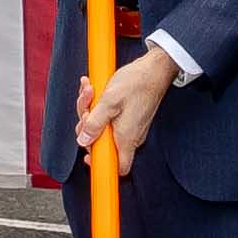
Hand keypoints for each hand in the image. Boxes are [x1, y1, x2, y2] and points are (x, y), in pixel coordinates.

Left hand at [80, 42, 177, 161]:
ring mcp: (130, 127)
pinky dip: (99, 106)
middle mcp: (130, 137)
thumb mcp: (109, 101)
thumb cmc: (137, 82)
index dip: (102, 165)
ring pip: (102, 128)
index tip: (88, 154)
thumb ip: (94, 123)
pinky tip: (93, 90)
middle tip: (87, 107)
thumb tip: (83, 140)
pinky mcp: (128, 118)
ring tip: (90, 91)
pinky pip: (108, 118)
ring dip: (91, 110)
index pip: (118, 168)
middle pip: (102, 144)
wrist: (154, 69)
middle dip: (88, 126)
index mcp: (126, 138)